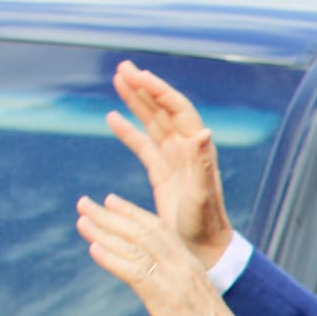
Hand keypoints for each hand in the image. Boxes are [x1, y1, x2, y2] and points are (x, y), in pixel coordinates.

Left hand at [76, 194, 257, 315]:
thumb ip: (176, 287)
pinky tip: (93, 249)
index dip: (133, 213)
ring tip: (81, 220)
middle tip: (84, 203)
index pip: (159, 229)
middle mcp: (183, 266)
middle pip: (143, 231)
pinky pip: (135, 272)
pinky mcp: (165, 298)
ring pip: (136, 246)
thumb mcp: (194, 302)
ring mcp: (175, 280)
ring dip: (105, 231)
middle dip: (111, 215)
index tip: (111, 201)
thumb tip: (157, 288)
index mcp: (191, 265)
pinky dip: (112, 259)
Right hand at [109, 61, 234, 264]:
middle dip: (144, 87)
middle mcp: (187, 150)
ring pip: (152, 122)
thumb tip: (205, 133)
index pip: (178, 109)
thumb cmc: (205, 224)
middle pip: (163, 109)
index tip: (137, 75)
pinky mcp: (161, 174)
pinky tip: (111, 117)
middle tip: (122, 67)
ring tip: (118, 80)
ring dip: (136, 101)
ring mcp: (174, 160)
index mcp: (197, 149)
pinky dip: (128, 131)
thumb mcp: (202, 195)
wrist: (204, 248)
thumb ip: (202, 165)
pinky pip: (143, 145)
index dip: (158, 90)